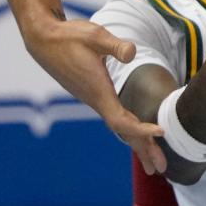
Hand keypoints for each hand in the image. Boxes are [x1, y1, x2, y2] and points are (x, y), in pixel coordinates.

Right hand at [22, 15, 166, 174]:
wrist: (44, 39)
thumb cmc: (69, 37)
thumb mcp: (94, 36)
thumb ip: (115, 45)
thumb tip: (131, 52)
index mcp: (98, 91)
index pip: (121, 120)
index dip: (141, 129)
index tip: (161, 132)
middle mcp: (96, 99)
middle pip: (123, 130)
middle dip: (143, 148)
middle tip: (161, 168)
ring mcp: (93, 98)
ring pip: (119, 125)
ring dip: (137, 141)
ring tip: (153, 161)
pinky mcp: (92, 93)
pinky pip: (114, 117)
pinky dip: (128, 128)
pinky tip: (136, 132)